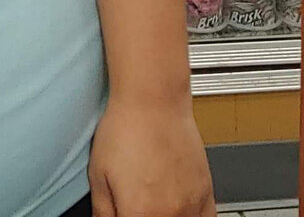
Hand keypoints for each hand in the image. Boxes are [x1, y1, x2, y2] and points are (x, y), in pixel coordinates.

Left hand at [89, 95, 215, 216]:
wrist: (153, 98)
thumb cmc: (125, 128)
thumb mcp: (98, 175)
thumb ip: (103, 212)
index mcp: (139, 214)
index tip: (122, 213)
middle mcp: (170, 214)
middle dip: (142, 216)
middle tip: (136, 206)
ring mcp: (192, 205)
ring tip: (153, 206)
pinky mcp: (206, 193)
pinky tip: (180, 213)